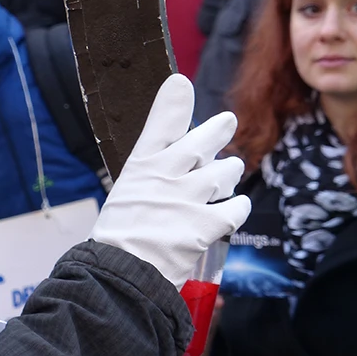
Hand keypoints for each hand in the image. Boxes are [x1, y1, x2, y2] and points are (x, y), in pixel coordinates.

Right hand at [89, 74, 250, 288]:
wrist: (122, 273)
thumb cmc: (120, 236)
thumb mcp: (128, 193)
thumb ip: (150, 169)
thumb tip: (173, 157)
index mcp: (141, 167)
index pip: (159, 125)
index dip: (172, 102)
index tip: (181, 82)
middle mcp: (165, 175)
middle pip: (202, 142)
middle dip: (218, 129)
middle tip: (227, 123)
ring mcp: (187, 199)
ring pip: (225, 173)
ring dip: (228, 175)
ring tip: (226, 177)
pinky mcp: (205, 225)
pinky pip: (235, 208)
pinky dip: (237, 207)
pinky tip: (233, 208)